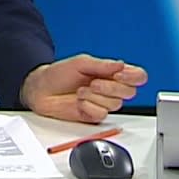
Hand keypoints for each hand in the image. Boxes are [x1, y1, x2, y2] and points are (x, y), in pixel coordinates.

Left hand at [20, 55, 147, 122]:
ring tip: (80, 91)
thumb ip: (102, 65)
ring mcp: (103, 102)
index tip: (119, 74)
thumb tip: (121, 65)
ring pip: (115, 104)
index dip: (133, 77)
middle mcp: (111, 88)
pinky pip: (102, 114)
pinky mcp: (95, 115)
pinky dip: (89, 107)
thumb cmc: (59, 74)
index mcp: (111, 73)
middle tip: (93, 83)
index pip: (138, 76)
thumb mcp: (80, 63)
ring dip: (95, 97)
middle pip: (130, 92)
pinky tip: (79, 102)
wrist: (41, 90)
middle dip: (110, 87)